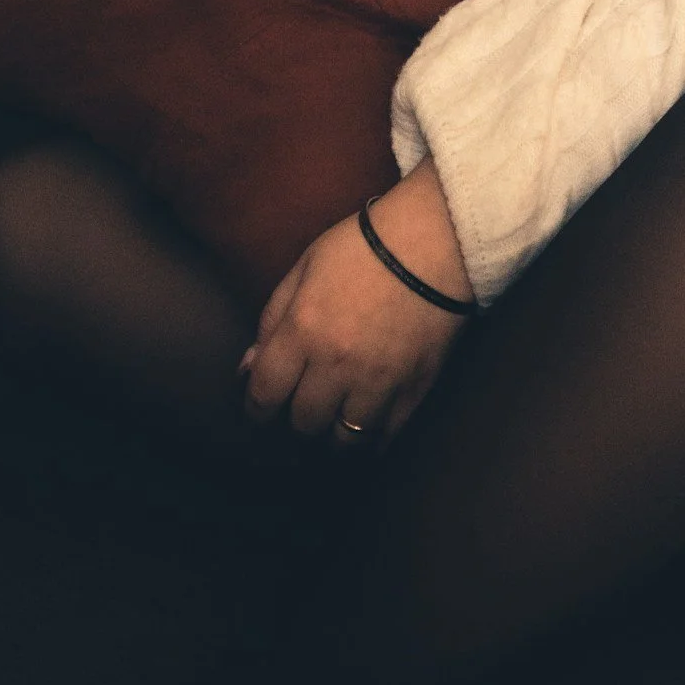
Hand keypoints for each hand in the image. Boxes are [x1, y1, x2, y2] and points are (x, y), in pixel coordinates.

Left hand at [239, 162, 474, 446]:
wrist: (435, 242)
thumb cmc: (363, 247)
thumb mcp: (304, 268)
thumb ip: (272, 319)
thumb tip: (249, 368)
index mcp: (303, 331)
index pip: (264, 395)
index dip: (256, 411)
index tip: (260, 412)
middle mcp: (335, 365)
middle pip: (303, 424)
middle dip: (294, 422)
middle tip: (300, 412)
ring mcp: (377, 382)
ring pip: (343, 441)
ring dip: (332, 437)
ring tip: (332, 424)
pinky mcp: (413, 390)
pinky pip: (385, 437)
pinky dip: (371, 442)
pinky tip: (365, 431)